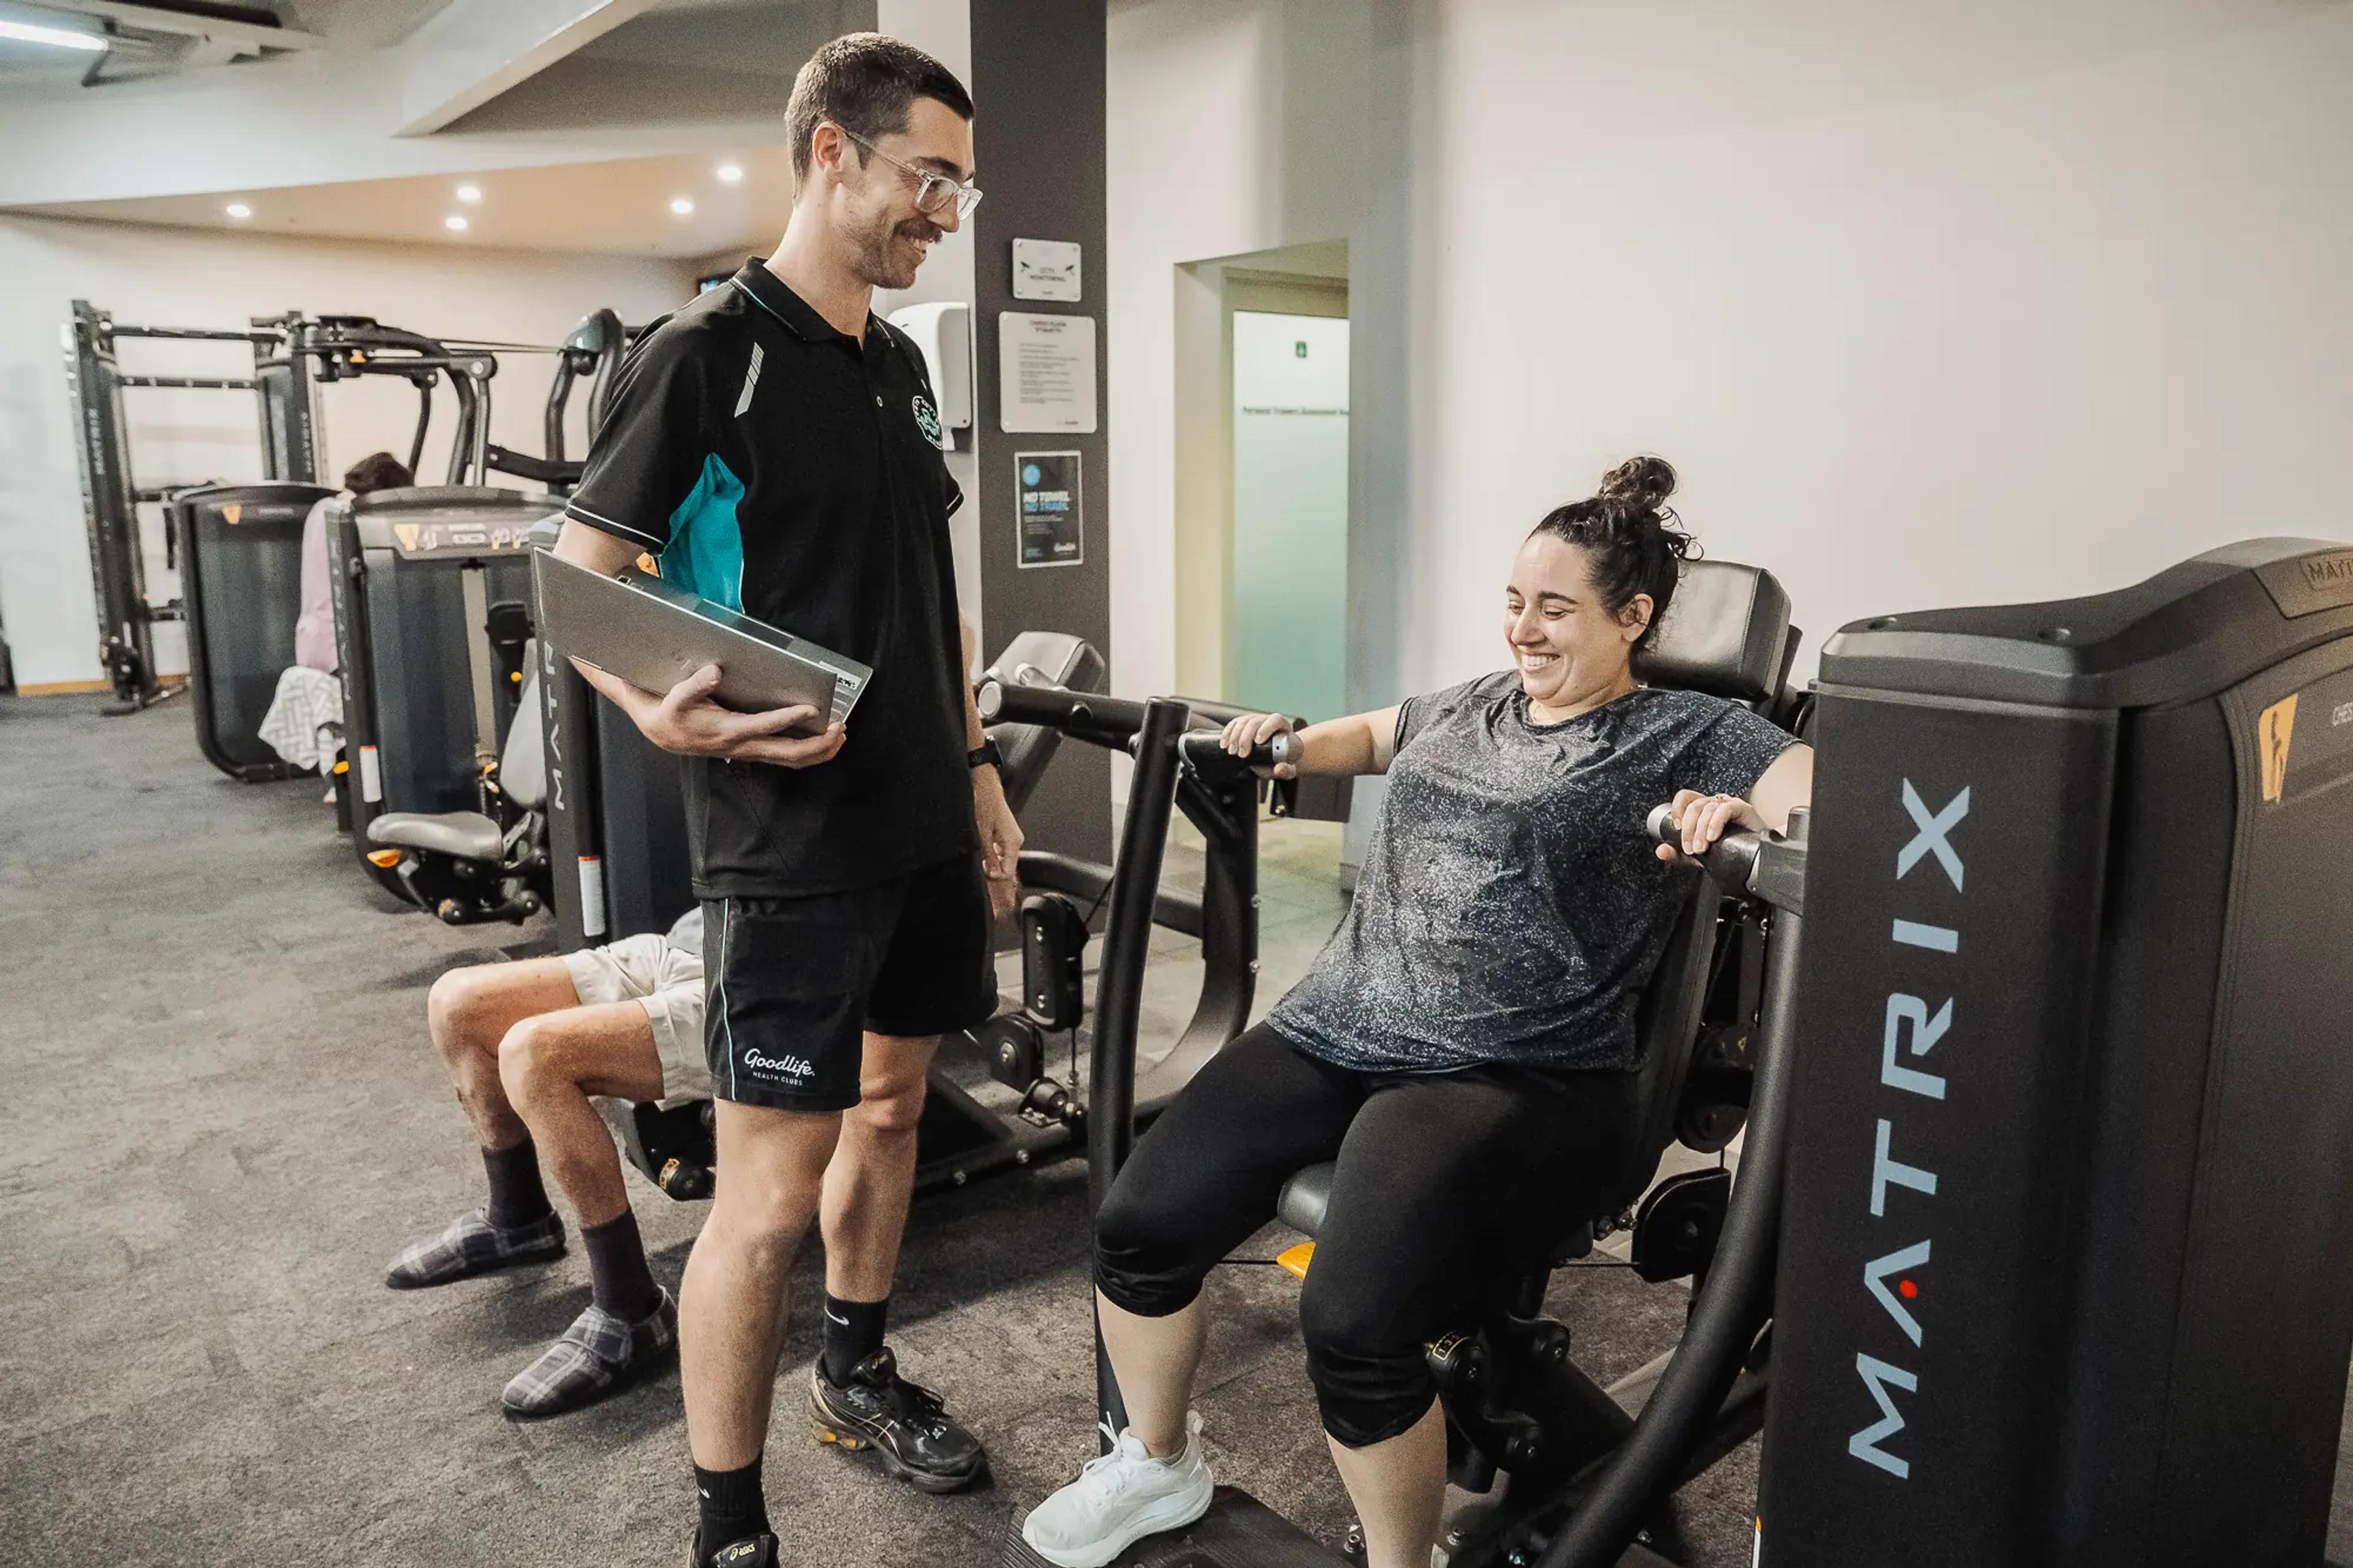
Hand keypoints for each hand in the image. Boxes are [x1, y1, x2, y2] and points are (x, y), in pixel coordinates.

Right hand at [637, 664, 846, 767]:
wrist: (661, 732)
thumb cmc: (671, 713)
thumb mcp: (675, 697)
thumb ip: (694, 685)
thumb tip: (714, 671)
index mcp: (727, 731)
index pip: (764, 727)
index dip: (789, 718)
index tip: (812, 709)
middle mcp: (742, 746)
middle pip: (787, 753)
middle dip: (817, 744)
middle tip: (840, 729)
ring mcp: (749, 751)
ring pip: (789, 759)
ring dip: (818, 752)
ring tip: (840, 737)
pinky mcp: (751, 750)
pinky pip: (785, 757)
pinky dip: (808, 753)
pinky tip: (823, 743)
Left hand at [973, 764, 1023, 920]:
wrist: (984, 785)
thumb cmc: (984, 803)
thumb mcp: (981, 832)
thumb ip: (988, 855)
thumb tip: (992, 874)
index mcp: (1012, 842)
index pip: (1009, 872)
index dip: (998, 884)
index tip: (990, 893)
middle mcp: (1013, 842)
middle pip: (1009, 871)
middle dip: (1003, 890)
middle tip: (1001, 913)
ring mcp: (1008, 840)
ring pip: (1005, 865)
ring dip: (998, 880)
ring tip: (996, 900)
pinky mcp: (1002, 836)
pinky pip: (1001, 857)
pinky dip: (996, 868)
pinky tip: (990, 876)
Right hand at [1220, 711, 1298, 779]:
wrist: (1277, 757)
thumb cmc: (1284, 761)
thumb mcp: (1289, 768)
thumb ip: (1287, 770)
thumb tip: (1279, 768)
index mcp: (1283, 727)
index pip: (1275, 720)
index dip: (1266, 728)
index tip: (1258, 742)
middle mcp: (1268, 720)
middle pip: (1255, 721)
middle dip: (1245, 737)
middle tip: (1241, 754)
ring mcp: (1255, 721)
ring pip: (1242, 721)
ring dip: (1234, 736)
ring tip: (1232, 751)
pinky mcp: (1244, 724)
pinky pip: (1234, 724)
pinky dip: (1227, 733)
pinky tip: (1224, 744)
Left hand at [1655, 788, 1765, 862]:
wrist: (1758, 858)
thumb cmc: (1729, 852)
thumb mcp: (1700, 856)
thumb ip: (1679, 854)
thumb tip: (1661, 851)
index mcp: (1703, 809)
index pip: (1685, 797)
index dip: (1677, 808)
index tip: (1676, 827)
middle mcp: (1714, 803)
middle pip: (1694, 806)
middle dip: (1688, 829)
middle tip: (1690, 849)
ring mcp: (1729, 804)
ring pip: (1707, 808)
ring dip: (1700, 831)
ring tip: (1701, 848)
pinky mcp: (1743, 809)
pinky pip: (1725, 809)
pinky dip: (1715, 823)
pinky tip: (1713, 837)